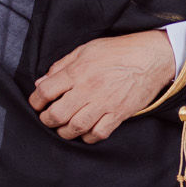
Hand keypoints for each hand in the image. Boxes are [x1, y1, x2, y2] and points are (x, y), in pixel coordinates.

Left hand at [28, 30, 177, 142]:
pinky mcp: (118, 114)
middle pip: (57, 114)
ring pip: (75, 127)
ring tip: (64, 127)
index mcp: (78, 71)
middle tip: (48, 118)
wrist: (150, 57)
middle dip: (47, 120)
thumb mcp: (86, 49)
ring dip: (65, 131)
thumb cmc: (118, 51)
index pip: (45, 91)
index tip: (37, 103)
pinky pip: (98, 133)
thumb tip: (42, 80)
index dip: (35, 101)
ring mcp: (104, 103)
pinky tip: (85, 132)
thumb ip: (62, 65)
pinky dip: (88, 137)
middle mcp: (88, 89)